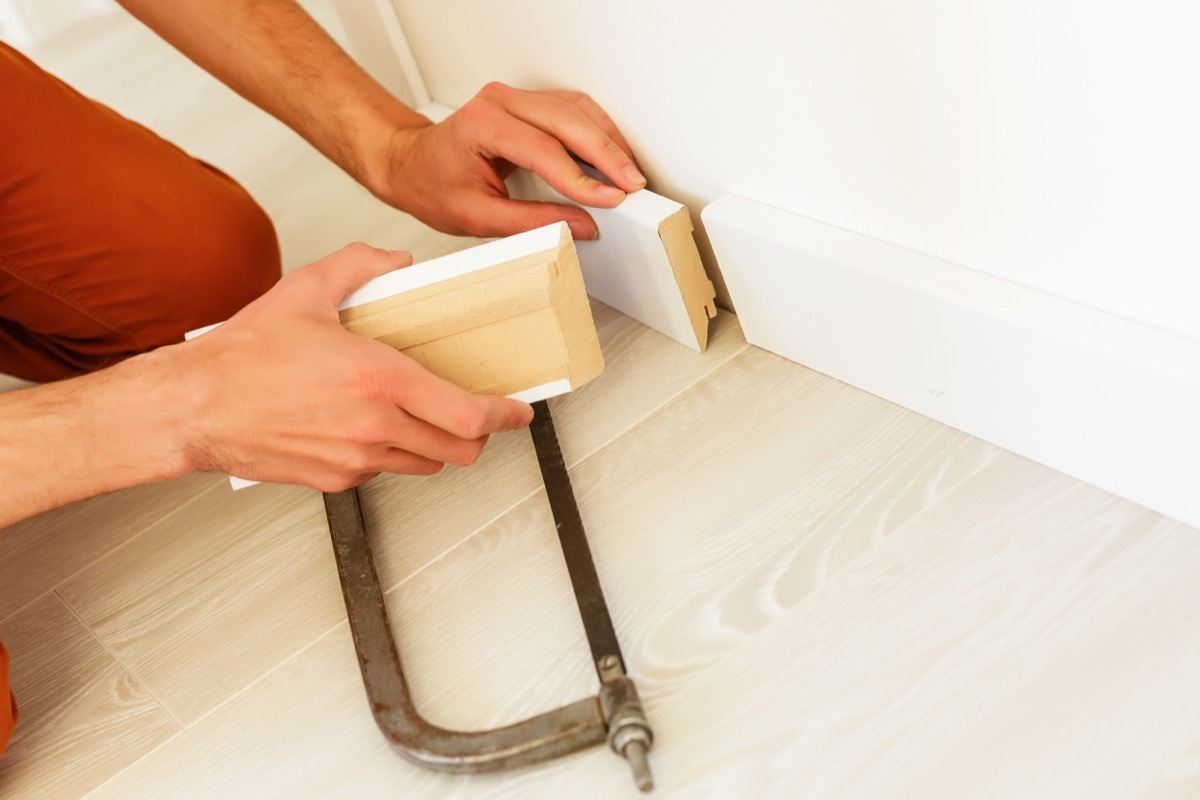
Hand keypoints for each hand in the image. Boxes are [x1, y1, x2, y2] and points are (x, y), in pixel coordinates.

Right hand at [174, 243, 534, 489]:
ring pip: (425, 465)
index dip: (505, 417)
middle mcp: (374, 425)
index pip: (468, 414)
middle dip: (478, 434)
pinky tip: (372, 426)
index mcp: (378, 379)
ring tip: (422, 417)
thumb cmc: (241, 359)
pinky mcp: (335, 479)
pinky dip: (392, 453)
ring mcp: (355, 458)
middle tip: (477, 415)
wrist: (194, 407)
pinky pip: (384, 472)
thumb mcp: (305, 291)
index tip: (519, 411)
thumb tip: (393, 262)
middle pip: (459, 449)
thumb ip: (360, 266)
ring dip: (435, 444)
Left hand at [369, 82, 645, 239]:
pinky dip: (595, 132)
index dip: (581, 178)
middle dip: (606, 153)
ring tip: (626, 173)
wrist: (410, 164)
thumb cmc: (431, 185)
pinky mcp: (527, 104)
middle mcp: (499, 102)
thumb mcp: (477, 217)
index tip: (609, 198)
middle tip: (631, 184)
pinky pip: (571, 109)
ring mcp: (514, 98)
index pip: (544, 150)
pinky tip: (609, 155)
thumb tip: (580, 225)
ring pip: (576, 109)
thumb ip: (531, 222)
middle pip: (568, 120)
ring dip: (606, 140)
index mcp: (481, 124)